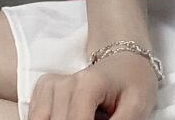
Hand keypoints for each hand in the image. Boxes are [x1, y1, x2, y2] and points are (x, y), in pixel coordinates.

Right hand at [28, 51, 158, 119]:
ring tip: (90, 116)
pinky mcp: (44, 88)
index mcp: (89, 85)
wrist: (124, 60)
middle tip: (98, 119)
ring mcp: (52, 84)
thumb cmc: (134, 82)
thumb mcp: (137, 106)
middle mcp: (65, 82)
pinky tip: (68, 116)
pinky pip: (36, 115)